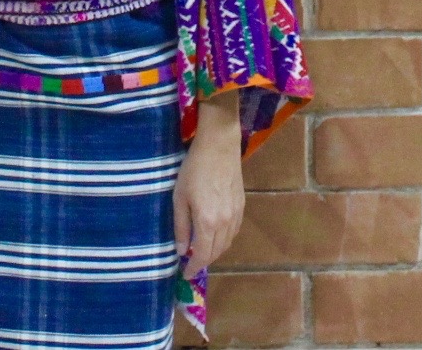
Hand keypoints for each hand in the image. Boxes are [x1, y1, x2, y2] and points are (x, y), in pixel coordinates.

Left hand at [172, 92, 244, 279]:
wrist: (219, 147)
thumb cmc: (193, 169)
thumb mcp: (179, 196)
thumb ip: (180, 225)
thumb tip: (180, 249)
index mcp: (208, 222)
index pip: (202, 255)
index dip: (194, 267)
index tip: (185, 274)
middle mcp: (225, 223)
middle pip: (216, 252)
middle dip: (203, 260)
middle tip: (190, 263)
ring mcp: (236, 215)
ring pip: (227, 243)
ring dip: (214, 251)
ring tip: (200, 250)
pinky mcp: (242, 206)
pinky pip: (234, 232)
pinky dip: (224, 239)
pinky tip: (215, 235)